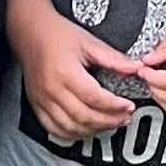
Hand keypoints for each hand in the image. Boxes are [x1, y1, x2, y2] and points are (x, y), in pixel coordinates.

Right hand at [17, 12, 136, 142]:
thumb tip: (135, 68)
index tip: (129, 106)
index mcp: (66, 72)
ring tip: (110, 123)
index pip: (95, 98)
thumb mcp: (89, 42)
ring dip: (94, 130)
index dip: (115, 106)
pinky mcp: (37, 106)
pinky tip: (87, 129)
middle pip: (84, 116)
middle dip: (109, 121)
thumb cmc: (58, 34)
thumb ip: (113, 58)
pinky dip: (73, 134)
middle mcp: (52, 89)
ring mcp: (43, 100)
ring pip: (71, 127)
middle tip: (125, 117)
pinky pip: (55, 129)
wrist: (30, 32)